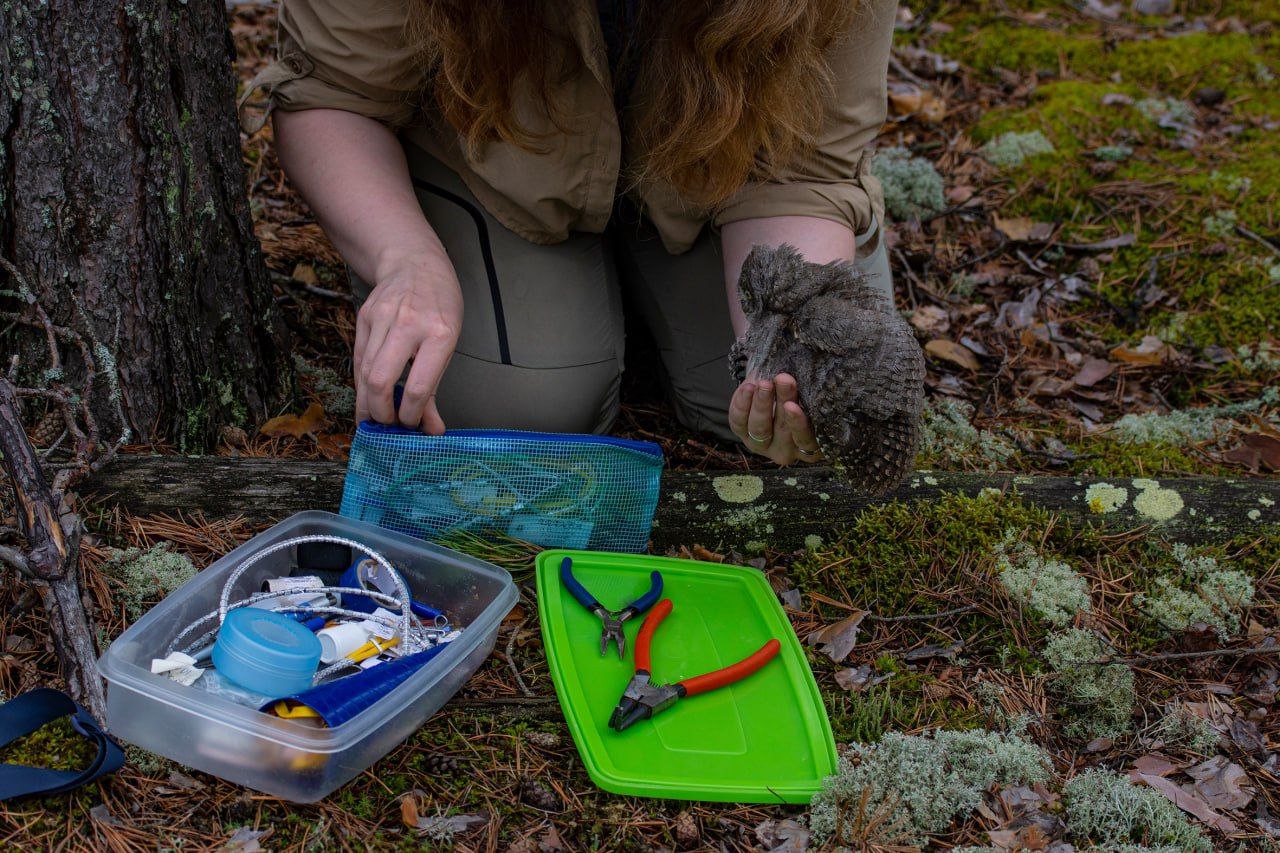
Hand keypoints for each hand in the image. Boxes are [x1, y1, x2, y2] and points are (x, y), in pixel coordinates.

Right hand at [354, 250, 462, 433]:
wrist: (415, 264)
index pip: (417, 387)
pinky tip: (367, 396)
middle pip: (380, 381)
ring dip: (366, 403)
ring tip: (374, 419)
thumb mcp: (449, 344)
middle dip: (380, 413)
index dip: (410, 415)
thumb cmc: (439, 307)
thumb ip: (435, 388)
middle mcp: (408, 325)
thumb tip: (431, 429)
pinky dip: (362, 383)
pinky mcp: (363, 317)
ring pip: (364, 372)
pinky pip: (359, 359)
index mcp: (439, 334)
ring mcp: (382, 319)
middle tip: (387, 427)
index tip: (410, 425)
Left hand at [728, 373, 822, 464]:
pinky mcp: (743, 434)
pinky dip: (742, 404)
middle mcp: (786, 451)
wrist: (778, 392)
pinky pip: (739, 423)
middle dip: (782, 401)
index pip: (805, 439)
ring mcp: (762, 446)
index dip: (798, 424)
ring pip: (760, 428)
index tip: (793, 405)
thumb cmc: (803, 395)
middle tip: (784, 379)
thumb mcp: (810, 396)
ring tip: (765, 383)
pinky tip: (749, 387)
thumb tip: (814, 371)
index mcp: (810, 447)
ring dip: (762, 403)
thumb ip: (812, 391)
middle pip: (782, 430)